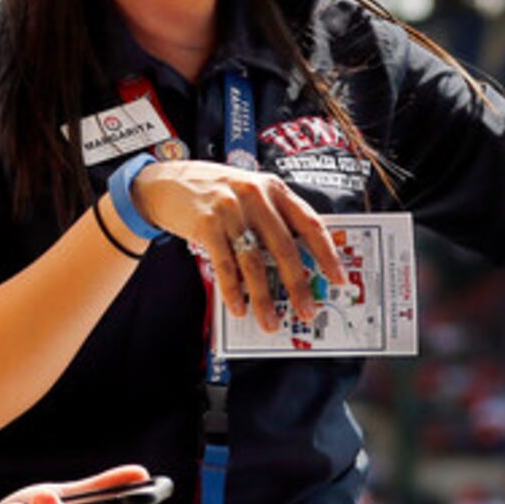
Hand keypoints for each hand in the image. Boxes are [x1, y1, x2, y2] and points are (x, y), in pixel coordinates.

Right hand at [131, 161, 350, 333]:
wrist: (166, 182)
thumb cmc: (215, 192)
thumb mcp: (250, 193)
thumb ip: (274, 218)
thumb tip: (299, 262)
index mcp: (274, 189)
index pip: (310, 223)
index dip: (327, 253)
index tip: (338, 277)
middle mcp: (256, 197)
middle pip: (285, 248)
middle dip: (298, 285)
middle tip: (307, 311)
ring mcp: (230, 210)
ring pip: (254, 262)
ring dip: (264, 298)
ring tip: (269, 321)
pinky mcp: (206, 224)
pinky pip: (225, 265)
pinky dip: (233, 291)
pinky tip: (239, 308)